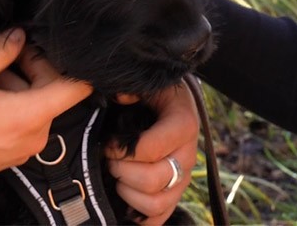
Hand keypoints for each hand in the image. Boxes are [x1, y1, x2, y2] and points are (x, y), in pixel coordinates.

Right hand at [0, 29, 91, 198]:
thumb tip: (19, 34)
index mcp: (32, 115)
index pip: (77, 88)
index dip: (70, 64)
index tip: (47, 48)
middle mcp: (37, 134)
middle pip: (52, 91)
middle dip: (30, 69)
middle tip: (0, 58)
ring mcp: (26, 147)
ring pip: (36, 105)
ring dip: (17, 86)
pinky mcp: (14, 154)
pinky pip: (25, 121)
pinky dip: (12, 106)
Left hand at [105, 81, 199, 224]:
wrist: (175, 103)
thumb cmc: (158, 94)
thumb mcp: (150, 84)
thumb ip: (133, 87)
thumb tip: (119, 97)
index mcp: (183, 125)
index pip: (150, 149)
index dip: (122, 150)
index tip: (109, 144)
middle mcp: (188, 155)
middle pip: (154, 180)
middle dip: (123, 171)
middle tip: (110, 160)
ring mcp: (183, 178)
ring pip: (156, 204)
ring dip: (128, 194)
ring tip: (118, 176)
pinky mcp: (176, 194)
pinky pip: (159, 218)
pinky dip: (139, 215)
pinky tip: (125, 198)